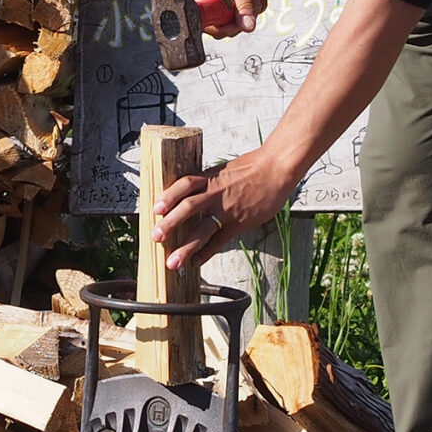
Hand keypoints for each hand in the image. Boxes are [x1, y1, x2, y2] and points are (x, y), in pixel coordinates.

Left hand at [150, 149, 300, 270]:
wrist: (277, 168)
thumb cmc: (252, 168)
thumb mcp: (224, 170)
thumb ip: (208, 183)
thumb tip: (192, 193)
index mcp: (210, 178)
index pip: (184, 184)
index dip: (168, 196)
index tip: (154, 209)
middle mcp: (215, 193)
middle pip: (187, 207)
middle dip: (169, 224)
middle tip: (155, 237)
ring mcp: (227, 209)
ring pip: (202, 229)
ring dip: (185, 248)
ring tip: (172, 263)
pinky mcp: (240, 222)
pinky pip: (220, 241)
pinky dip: (206, 253)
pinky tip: (195, 263)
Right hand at [191, 0, 264, 35]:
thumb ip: (245, 7)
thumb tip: (247, 27)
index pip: (208, 26)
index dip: (225, 27)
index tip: (239, 18)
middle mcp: (203, 0)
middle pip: (221, 26)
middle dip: (240, 17)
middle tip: (250, 1)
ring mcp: (214, 1)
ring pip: (233, 20)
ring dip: (248, 9)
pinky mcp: (224, 0)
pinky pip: (238, 13)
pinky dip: (250, 5)